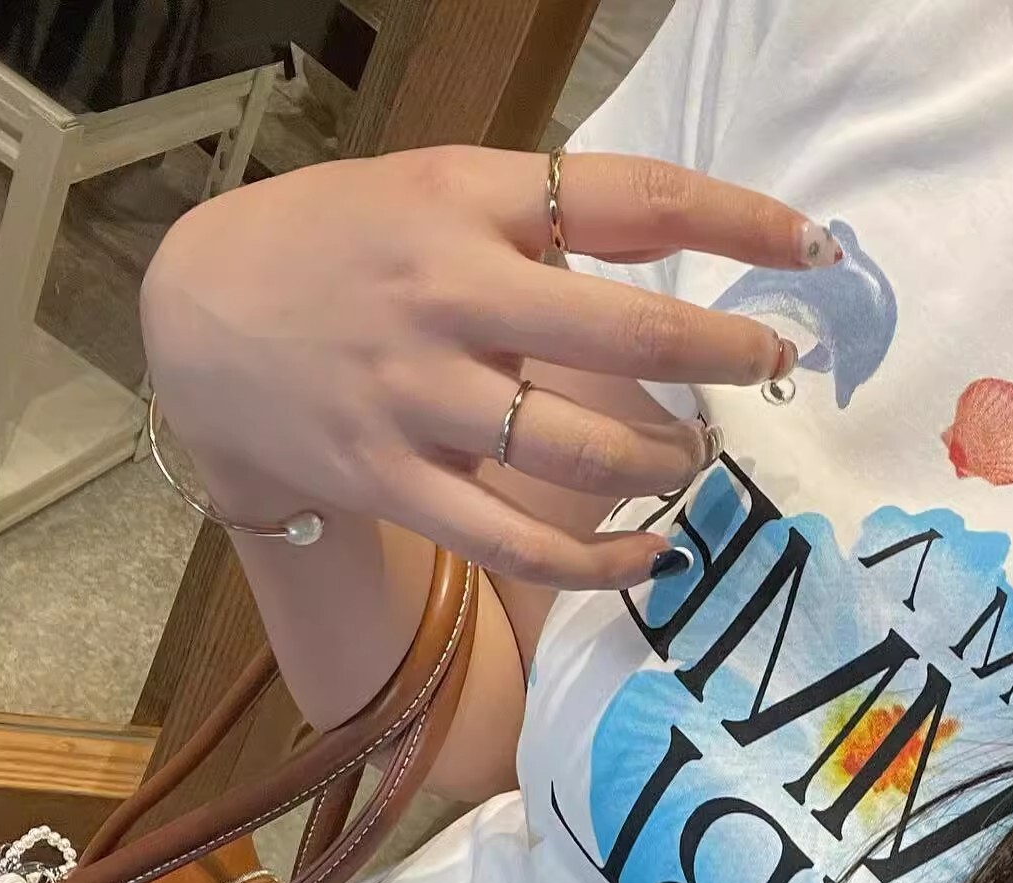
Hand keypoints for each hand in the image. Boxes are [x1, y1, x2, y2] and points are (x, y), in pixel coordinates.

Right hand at [141, 146, 836, 589]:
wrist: (203, 318)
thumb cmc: (342, 245)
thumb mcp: (433, 190)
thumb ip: (541, 217)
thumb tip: (677, 243)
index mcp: (466, 202)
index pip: (631, 200)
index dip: (737, 222)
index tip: (809, 249)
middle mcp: (449, 296)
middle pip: (627, 337)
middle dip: (724, 359)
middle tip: (768, 369)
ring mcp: (420, 398)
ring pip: (584, 455)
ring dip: (666, 467)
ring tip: (689, 464)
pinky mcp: (398, 482)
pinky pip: (520, 545)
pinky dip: (601, 562)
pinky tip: (649, 556)